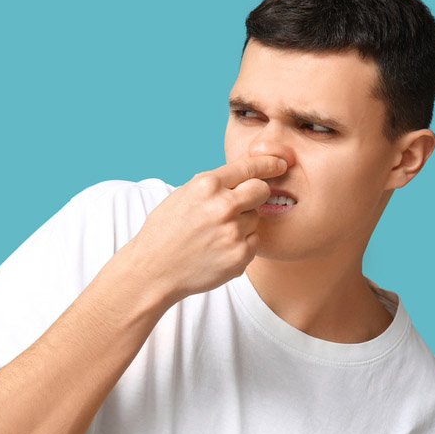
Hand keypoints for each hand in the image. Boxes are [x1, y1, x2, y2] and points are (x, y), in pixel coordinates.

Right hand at [124, 155, 287, 304]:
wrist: (154, 270)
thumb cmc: (166, 231)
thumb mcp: (183, 195)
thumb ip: (214, 184)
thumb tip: (246, 173)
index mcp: (206, 185)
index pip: (249, 167)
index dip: (269, 164)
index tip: (280, 163)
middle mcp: (223, 206)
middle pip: (262, 190)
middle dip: (256, 194)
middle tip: (241, 205)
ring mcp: (233, 233)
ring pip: (256, 218)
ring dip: (243, 223)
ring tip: (216, 234)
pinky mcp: (240, 256)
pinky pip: (254, 242)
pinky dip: (242, 244)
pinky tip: (219, 249)